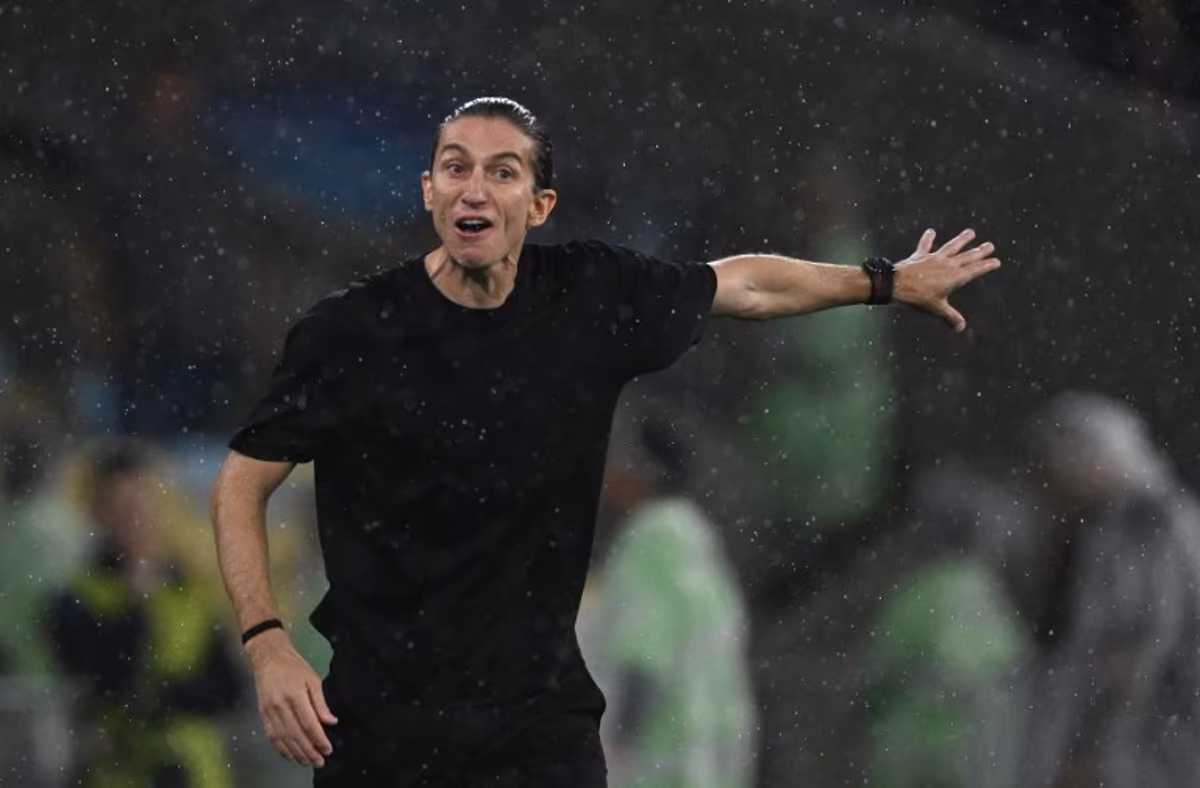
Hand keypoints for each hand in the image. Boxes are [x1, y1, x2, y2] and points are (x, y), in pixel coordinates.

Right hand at [246, 629, 338, 767]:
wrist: (269, 658)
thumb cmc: (294, 666)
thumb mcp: (312, 679)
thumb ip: (320, 702)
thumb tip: (331, 721)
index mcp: (295, 695)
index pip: (308, 723)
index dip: (319, 739)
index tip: (328, 749)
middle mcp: (280, 706)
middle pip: (295, 734)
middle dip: (308, 751)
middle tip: (320, 761)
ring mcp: (269, 711)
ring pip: (283, 738)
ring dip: (295, 753)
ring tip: (307, 762)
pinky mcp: (263, 714)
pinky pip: (271, 736)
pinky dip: (281, 748)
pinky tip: (290, 755)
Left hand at [893, 228, 1000, 331]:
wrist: (896, 285)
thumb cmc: (918, 298)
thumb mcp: (936, 308)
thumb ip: (950, 317)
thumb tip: (961, 328)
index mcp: (955, 277)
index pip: (975, 270)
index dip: (986, 266)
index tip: (996, 261)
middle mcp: (947, 265)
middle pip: (967, 256)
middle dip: (979, 251)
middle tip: (990, 245)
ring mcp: (934, 258)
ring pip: (951, 247)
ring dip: (961, 240)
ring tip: (971, 232)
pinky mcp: (920, 256)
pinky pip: (925, 246)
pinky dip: (927, 239)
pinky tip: (931, 231)